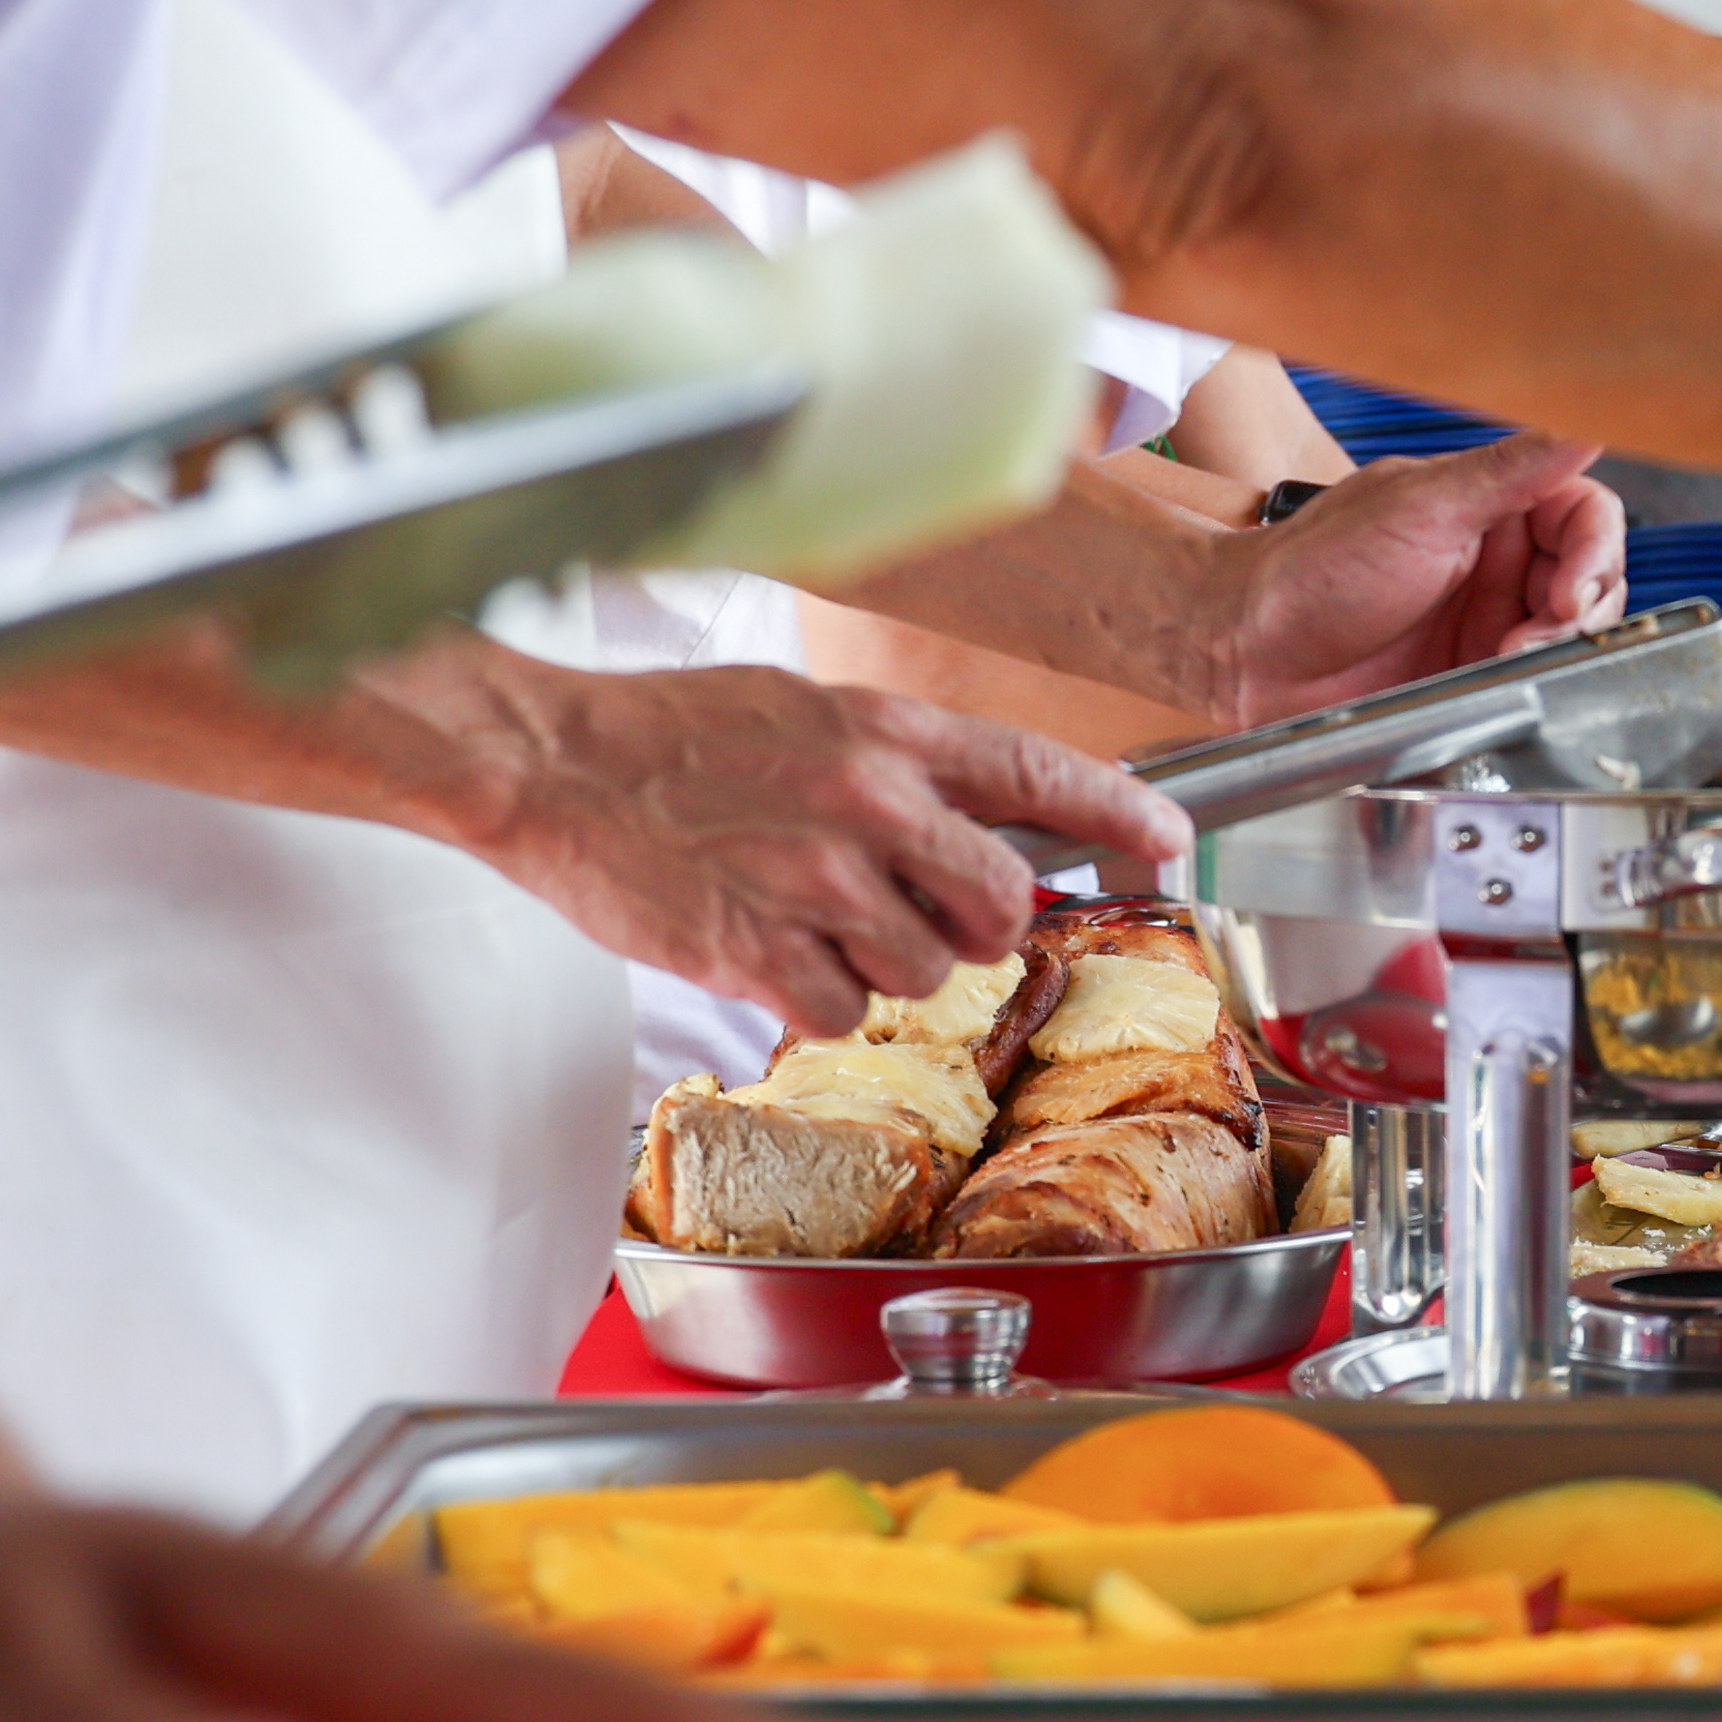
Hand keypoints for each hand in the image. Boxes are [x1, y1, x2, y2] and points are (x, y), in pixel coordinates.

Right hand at [456, 659, 1182, 1033]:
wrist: (551, 763)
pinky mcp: (761, 950)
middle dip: (974, 926)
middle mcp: (868, 803)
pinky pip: (842, 1010)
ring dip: (881, 964)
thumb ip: (895, 764)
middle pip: (1000, 906)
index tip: (1170, 839)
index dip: (1119, 813)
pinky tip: (767, 952)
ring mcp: (818, 881)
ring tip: (807, 918)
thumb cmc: (669, 735)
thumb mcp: (804, 711)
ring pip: (925, 970)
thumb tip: (973, 818)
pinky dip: (816, 999)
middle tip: (912, 912)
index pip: (1040, 773)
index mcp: (884, 732)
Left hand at [1220, 432, 1626, 717]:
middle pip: (1589, 576)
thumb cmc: (1311, 569)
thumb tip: (1588, 421)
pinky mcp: (1467, 671)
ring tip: (1507, 660)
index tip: (1568, 590)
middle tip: (1539, 633)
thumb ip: (1512, 468)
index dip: (1593, 552)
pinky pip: (1528, 677)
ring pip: (1565, 631)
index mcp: (1485, 502)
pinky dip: (1526, 684)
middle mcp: (1491, 557)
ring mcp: (1481, 616)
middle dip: (1577, 609)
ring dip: (1552, 649)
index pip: (1585, 513)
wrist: (1243, 649)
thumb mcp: (1421, 508)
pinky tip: (1495, 683)